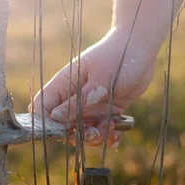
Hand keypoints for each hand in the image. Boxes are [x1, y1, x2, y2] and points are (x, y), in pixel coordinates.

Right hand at [31, 27, 156, 146]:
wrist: (141, 48)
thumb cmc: (119, 58)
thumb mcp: (100, 82)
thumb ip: (79, 101)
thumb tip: (55, 118)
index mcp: (64, 84)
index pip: (42, 107)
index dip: (46, 123)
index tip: (62, 131)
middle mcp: (73, 97)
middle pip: (61, 125)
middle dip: (74, 134)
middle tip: (92, 132)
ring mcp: (88, 105)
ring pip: (81, 131)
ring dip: (93, 136)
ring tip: (108, 127)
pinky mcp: (104, 111)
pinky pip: (100, 130)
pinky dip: (107, 136)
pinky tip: (116, 133)